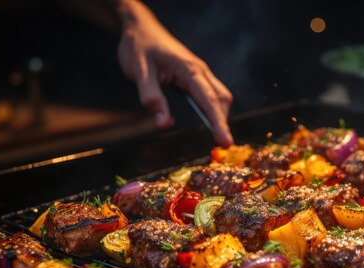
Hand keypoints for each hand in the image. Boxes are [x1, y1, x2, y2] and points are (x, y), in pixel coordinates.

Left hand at [116, 0, 233, 146]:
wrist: (140, 28)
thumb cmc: (139, 47)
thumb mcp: (139, 71)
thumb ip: (151, 97)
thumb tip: (164, 124)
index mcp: (189, 69)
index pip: (209, 99)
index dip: (218, 122)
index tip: (225, 141)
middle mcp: (200, 71)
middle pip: (222, 98)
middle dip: (224, 121)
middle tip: (222, 144)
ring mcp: (200, 73)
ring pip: (220, 96)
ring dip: (220, 115)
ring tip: (217, 135)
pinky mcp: (196, 76)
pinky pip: (211, 94)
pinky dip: (214, 109)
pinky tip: (209, 121)